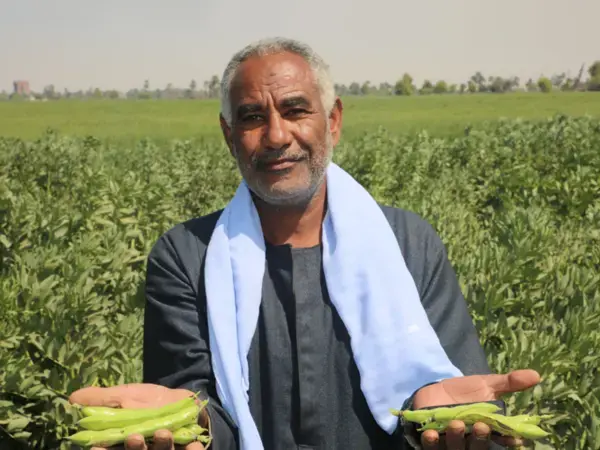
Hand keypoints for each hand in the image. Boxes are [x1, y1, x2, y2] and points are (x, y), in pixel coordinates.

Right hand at [69, 383, 208, 449]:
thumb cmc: (151, 402)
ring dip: (160, 446)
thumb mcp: (125, 397)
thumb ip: (102, 400)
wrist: (188, 404)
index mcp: (123, 444)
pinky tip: (194, 446)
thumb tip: (71, 399)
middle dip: (134, 449)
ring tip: (162, 432)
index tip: (96, 447)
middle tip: (134, 438)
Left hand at [412, 369, 540, 448]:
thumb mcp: (486, 385)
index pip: (502, 441)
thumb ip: (509, 383)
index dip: (508, 441)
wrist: (436, 390)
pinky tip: (431, 434)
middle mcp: (471, 440)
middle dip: (481, 439)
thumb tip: (536, 375)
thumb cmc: (466, 391)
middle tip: (481, 426)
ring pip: (456, 449)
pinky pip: (432, 448)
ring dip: (457, 439)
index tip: (515, 439)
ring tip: (456, 424)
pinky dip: (432, 443)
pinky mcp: (432, 441)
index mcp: (488, 430)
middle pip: (478, 448)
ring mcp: (451, 442)